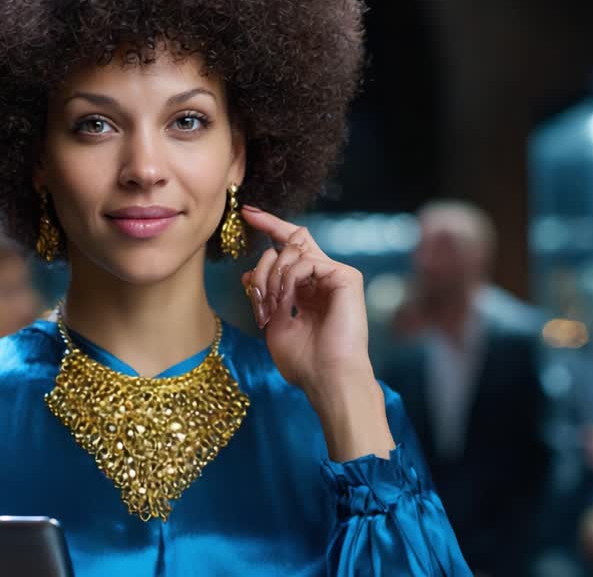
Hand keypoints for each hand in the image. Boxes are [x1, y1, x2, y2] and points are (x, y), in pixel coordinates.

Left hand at [239, 206, 394, 459]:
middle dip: (264, 264)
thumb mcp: (272, 323)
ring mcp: (336, 275)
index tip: (246, 213)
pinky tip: (285, 302)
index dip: (269, 225)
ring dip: (272, 277)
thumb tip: (248, 273)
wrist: (326, 379)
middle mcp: (323, 277)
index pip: (290, 246)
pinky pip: (305, 262)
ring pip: (293, 250)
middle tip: (256, 294)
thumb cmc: (303, 361)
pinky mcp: (345, 276)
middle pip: (289, 241)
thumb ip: (263, 295)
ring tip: (270, 307)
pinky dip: (287, 280)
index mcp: (308, 287)